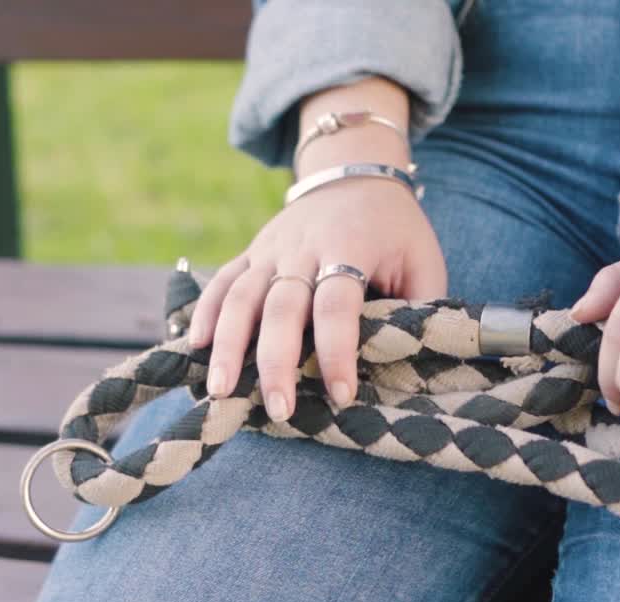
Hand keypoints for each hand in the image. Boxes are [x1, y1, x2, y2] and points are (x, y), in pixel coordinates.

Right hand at [188, 178, 445, 420]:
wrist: (356, 174)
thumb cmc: (396, 231)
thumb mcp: (423, 261)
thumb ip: (420, 308)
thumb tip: (411, 363)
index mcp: (349, 247)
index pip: (337, 305)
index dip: (337, 351)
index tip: (342, 395)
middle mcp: (302, 248)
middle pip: (281, 307)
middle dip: (276, 362)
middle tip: (279, 409)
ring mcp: (270, 249)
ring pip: (241, 296)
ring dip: (228, 345)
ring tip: (221, 391)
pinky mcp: (251, 252)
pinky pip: (222, 282)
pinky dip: (206, 312)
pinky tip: (196, 348)